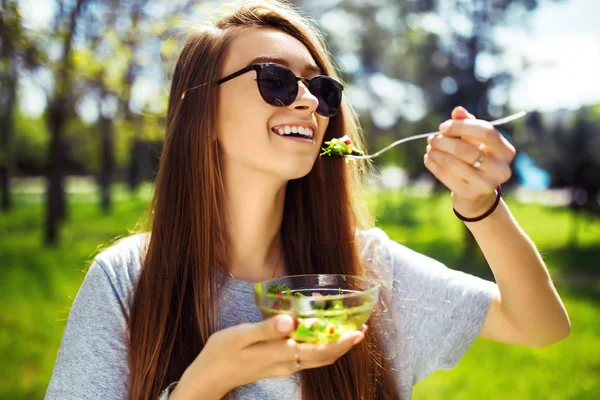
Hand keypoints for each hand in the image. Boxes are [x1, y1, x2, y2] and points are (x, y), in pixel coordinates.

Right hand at [172, 315, 366, 398]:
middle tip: (360, 328)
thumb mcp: (239, 336)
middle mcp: (287, 363)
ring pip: (316, 358)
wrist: (209, 378)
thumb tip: (290, 321)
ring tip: (346, 329)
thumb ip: (265, 329)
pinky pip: (306, 357)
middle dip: (343, 344)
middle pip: (323, 357)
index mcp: (280, 354)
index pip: (319, 351)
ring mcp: (283, 366)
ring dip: (333, 345)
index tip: (358, 332)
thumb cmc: (221, 353)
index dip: (341, 343)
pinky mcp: (278, 365)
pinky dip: (319, 346)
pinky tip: (318, 333)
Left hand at [424, 106, 515, 217]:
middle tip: (431, 138)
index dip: (461, 126)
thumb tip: (457, 111)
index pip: (485, 131)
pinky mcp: (470, 194)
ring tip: (429, 148)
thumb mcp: (476, 141)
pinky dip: (434, 165)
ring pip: (454, 164)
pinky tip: (428, 158)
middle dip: (444, 142)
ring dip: (437, 153)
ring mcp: (486, 184)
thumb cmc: (477, 159)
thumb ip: (468, 124)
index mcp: (506, 151)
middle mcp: (501, 169)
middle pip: (466, 149)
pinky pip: (446, 177)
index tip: (443, 127)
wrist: (477, 193)